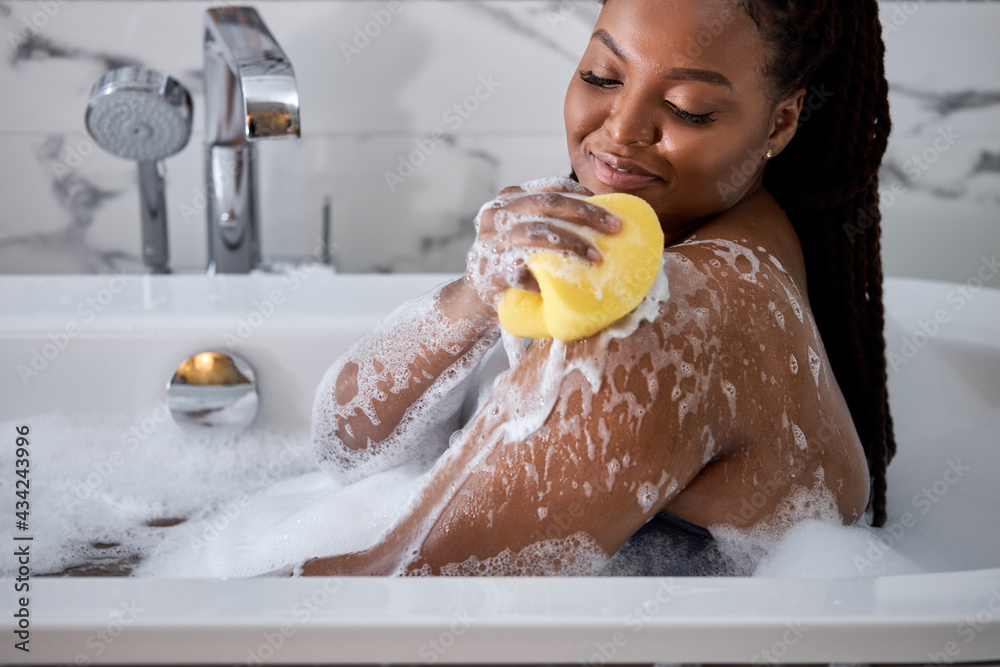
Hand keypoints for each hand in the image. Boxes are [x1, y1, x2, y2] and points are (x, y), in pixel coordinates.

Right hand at [464, 177, 621, 310]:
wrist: (475, 300)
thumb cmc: (511, 265)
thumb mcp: (527, 235)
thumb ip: (551, 222)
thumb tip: (604, 222)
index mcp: (509, 201)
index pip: (550, 187)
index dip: (581, 194)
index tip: (608, 207)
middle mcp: (497, 215)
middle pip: (547, 204)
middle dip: (586, 213)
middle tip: (615, 226)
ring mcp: (491, 242)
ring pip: (536, 232)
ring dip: (571, 243)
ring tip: (596, 257)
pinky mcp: (489, 270)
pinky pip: (519, 270)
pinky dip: (540, 277)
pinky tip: (556, 285)